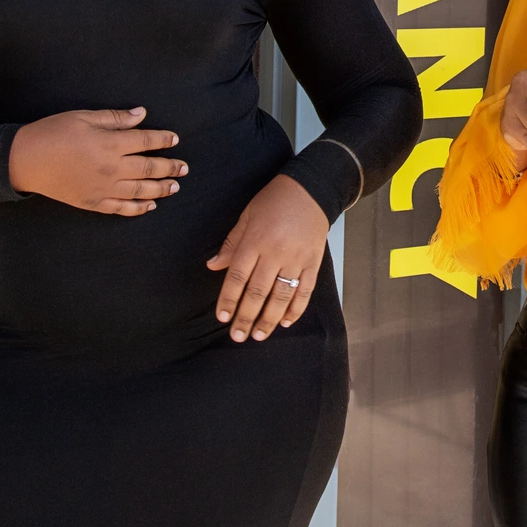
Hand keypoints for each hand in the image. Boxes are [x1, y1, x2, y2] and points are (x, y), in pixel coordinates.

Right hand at [7, 107, 184, 214]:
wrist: (26, 160)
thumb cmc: (53, 132)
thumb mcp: (84, 117)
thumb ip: (115, 118)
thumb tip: (141, 114)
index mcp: (110, 144)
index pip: (145, 141)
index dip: (162, 140)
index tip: (174, 139)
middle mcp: (111, 168)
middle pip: (148, 168)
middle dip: (169, 168)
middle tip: (184, 168)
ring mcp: (103, 188)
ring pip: (140, 191)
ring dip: (160, 189)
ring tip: (174, 187)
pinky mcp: (93, 203)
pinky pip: (121, 208)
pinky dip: (138, 208)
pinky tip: (149, 206)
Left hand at [207, 174, 329, 341]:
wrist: (311, 190)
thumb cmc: (274, 200)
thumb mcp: (246, 216)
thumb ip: (231, 244)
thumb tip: (213, 266)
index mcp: (255, 241)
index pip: (238, 277)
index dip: (228, 299)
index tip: (222, 317)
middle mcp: (275, 253)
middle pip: (258, 292)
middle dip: (246, 317)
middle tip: (237, 336)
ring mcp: (297, 260)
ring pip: (281, 297)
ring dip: (269, 319)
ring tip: (259, 335)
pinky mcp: (314, 263)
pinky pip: (305, 291)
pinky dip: (295, 309)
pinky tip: (285, 322)